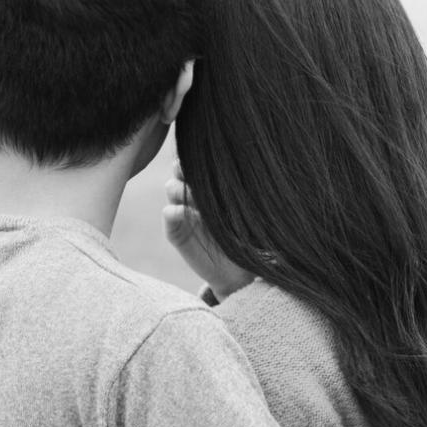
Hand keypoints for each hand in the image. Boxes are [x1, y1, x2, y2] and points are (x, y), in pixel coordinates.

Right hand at [162, 160, 254, 300]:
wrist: (239, 272)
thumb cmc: (248, 238)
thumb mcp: (249, 214)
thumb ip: (243, 196)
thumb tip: (257, 169)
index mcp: (211, 188)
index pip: (199, 163)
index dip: (198, 156)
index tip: (207, 153)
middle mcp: (195, 196)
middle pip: (180, 170)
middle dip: (184, 166)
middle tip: (192, 169)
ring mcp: (184, 212)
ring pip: (172, 188)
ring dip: (180, 187)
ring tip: (194, 194)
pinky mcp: (176, 232)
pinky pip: (169, 215)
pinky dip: (173, 211)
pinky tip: (184, 212)